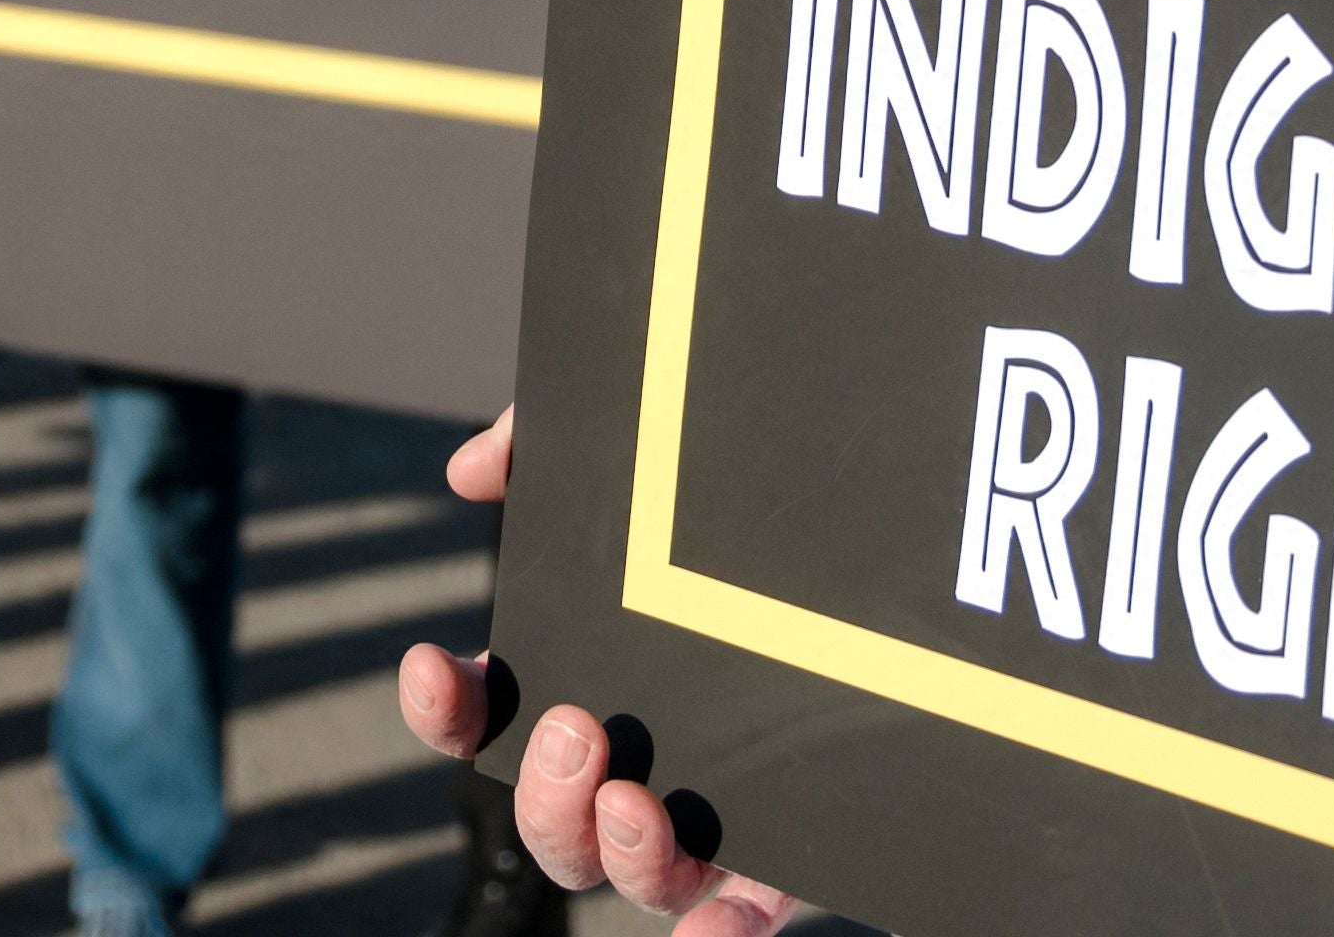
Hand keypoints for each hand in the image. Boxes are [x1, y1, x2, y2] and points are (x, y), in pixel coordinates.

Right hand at [393, 412, 806, 936]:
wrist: (904, 535)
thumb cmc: (749, 497)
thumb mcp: (654, 452)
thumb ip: (559, 446)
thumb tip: (471, 473)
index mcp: (591, 679)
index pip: (486, 718)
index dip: (445, 706)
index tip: (429, 663)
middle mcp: (637, 759)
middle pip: (552, 819)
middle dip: (541, 789)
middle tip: (573, 729)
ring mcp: (707, 811)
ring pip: (632, 875)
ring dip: (613, 850)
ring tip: (634, 802)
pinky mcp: (789, 845)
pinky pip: (742, 915)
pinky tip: (714, 933)